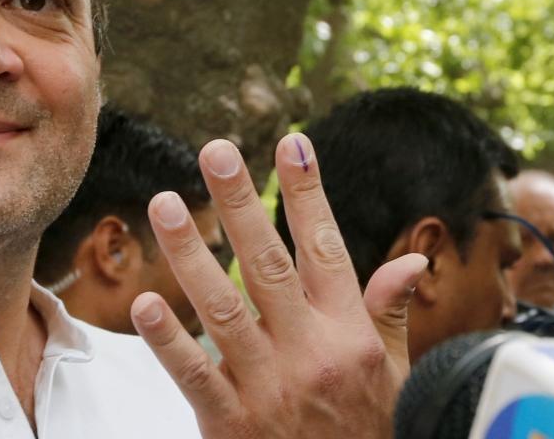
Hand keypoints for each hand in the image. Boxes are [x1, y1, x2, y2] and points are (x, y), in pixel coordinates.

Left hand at [130, 133, 428, 437]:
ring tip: (164, 202)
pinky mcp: (231, 424)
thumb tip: (410, 259)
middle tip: (215, 151)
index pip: (326, 248)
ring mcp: (267, 387)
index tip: (292, 144)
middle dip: (240, 203)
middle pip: (268, 264)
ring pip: (222, 308)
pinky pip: (195, 375)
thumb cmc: (371, 431)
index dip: (307, 194)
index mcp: (348, 332)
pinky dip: (168, 340)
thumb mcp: (395, 373)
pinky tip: (143, 302)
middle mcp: (308, 350)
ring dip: (190, 253)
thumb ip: (388, 313)